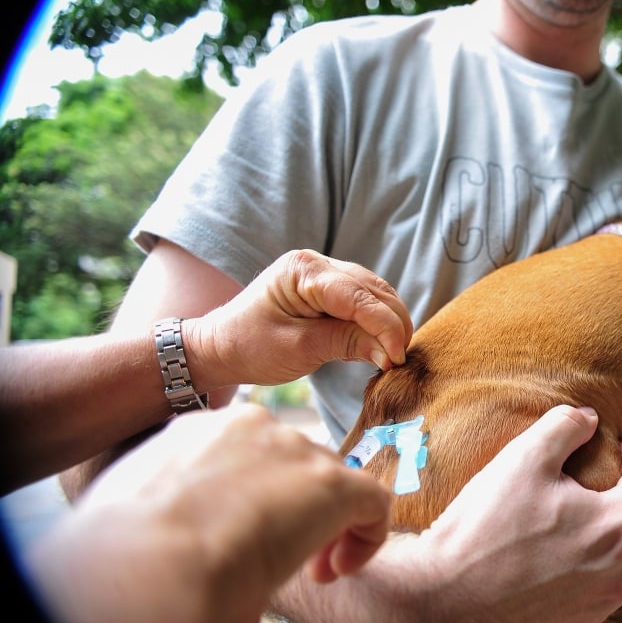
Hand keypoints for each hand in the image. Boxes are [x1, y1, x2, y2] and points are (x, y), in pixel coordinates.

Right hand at [29, 404, 391, 622]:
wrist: (148, 561)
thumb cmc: (131, 553)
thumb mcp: (154, 523)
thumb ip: (190, 527)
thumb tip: (210, 560)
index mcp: (199, 431)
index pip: (250, 456)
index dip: (258, 500)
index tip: (245, 541)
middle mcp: (253, 428)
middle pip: (294, 469)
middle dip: (294, 516)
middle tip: (279, 564)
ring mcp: (295, 450)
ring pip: (331, 485)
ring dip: (326, 530)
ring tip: (310, 574)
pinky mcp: (333, 483)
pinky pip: (373, 503)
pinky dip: (366, 538)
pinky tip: (335, 572)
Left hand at [188, 248, 413, 388]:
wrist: (221, 346)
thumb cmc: (250, 347)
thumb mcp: (299, 349)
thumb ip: (346, 344)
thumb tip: (391, 354)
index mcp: (304, 271)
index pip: (359, 296)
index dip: (385, 326)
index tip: (398, 357)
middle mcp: (318, 263)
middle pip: (374, 290)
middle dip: (393, 324)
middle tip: (400, 360)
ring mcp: (324, 272)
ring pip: (375, 293)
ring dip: (389, 322)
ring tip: (392, 355)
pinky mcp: (329, 288)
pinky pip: (365, 300)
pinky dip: (377, 322)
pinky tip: (378, 344)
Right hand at [419, 406, 621, 622]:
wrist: (442, 601)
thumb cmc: (484, 526)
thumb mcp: (523, 457)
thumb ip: (564, 427)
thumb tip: (589, 419)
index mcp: (619, 527)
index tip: (614, 446)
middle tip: (602, 485)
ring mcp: (604, 604)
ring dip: (620, 536)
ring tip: (581, 519)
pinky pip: (607, 588)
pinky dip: (597, 566)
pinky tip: (559, 553)